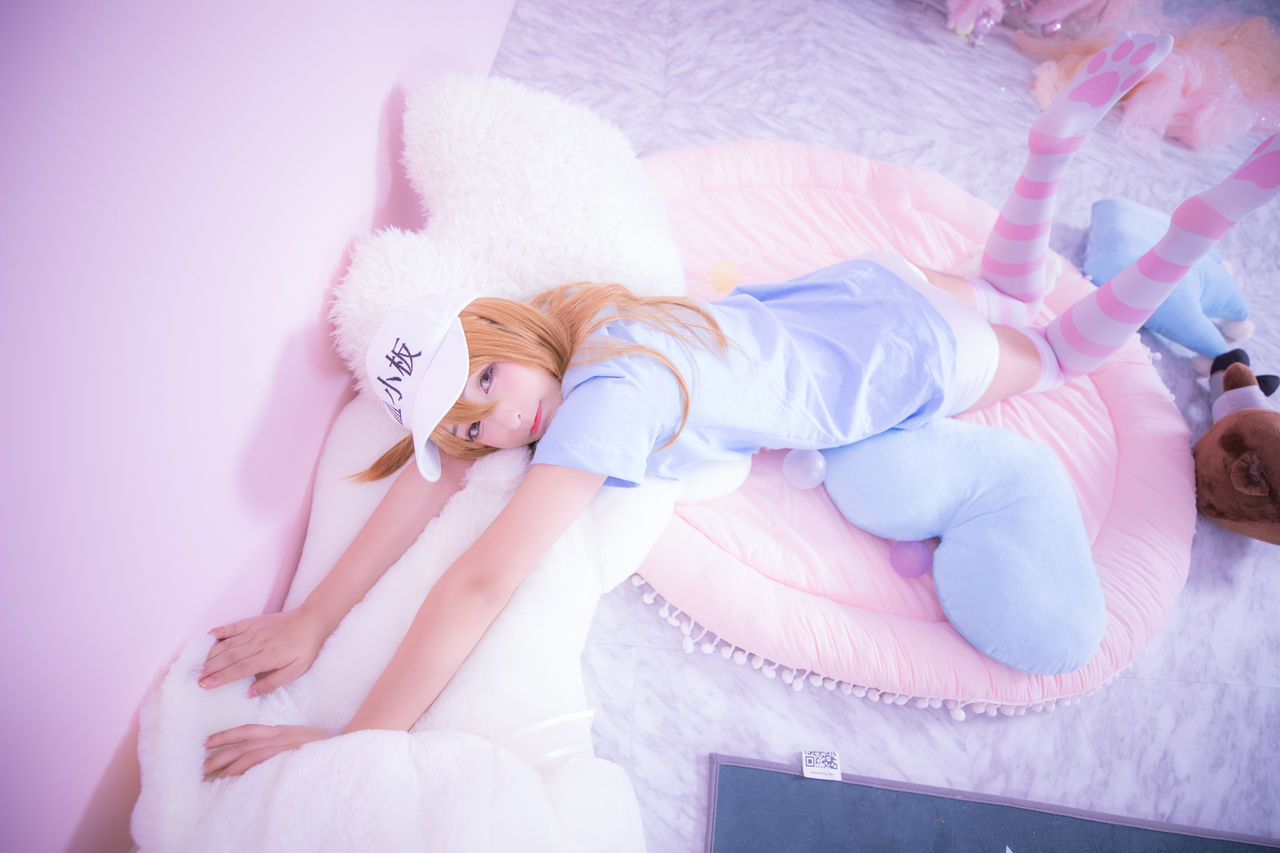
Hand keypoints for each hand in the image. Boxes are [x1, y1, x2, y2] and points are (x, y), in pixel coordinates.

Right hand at [201, 607, 327, 695]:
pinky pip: (233, 626)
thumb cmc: (305, 649)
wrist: (312, 620)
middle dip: (209, 668)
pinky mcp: (254, 621)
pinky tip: (207, 637)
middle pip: (229, 657)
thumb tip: (248, 694)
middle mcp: (259, 643)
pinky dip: (219, 631)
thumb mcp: (295, 671)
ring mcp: (255, 630)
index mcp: (269, 657)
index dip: (221, 677)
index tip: (205, 685)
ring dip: (210, 654)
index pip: (240, 669)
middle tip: (193, 678)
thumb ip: (272, 683)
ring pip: (228, 643)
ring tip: (196, 665)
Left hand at [203, 724, 329, 778]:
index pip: (250, 730)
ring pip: (248, 754)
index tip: (207, 742)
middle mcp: (281, 735)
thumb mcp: (302, 743)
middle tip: (200, 766)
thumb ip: (283, 746)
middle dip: (220, 754)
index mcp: (282, 731)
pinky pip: (260, 763)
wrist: (346, 754)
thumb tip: (263, 758)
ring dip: (226, 766)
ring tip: (209, 776)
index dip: (227, 734)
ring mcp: (284, 747)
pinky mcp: (288, 757)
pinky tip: (230, 779)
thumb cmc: (325, 751)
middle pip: (243, 743)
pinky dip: (243, 770)